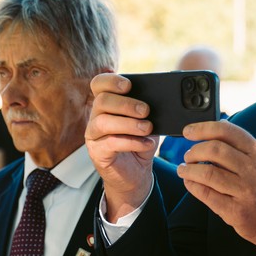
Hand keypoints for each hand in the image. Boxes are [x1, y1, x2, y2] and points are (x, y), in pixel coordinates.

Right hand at [85, 73, 158, 220]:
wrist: (136, 174)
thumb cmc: (140, 143)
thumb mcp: (147, 122)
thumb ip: (149, 110)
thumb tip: (162, 99)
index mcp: (106, 104)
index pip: (99, 84)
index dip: (111, 80)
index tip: (129, 85)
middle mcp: (95, 117)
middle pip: (101, 101)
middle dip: (126, 104)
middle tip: (146, 110)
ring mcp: (93, 135)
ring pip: (102, 122)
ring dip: (128, 123)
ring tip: (147, 128)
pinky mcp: (97, 153)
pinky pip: (110, 143)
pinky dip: (131, 142)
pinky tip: (146, 144)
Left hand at [178, 120, 255, 248]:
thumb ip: (246, 146)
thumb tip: (219, 128)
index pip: (228, 131)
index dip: (203, 128)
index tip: (188, 132)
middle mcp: (254, 170)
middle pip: (214, 150)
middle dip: (194, 151)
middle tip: (188, 156)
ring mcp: (246, 191)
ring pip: (207, 173)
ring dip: (189, 170)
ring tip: (184, 170)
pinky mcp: (236, 211)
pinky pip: (207, 195)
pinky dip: (193, 187)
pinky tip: (190, 183)